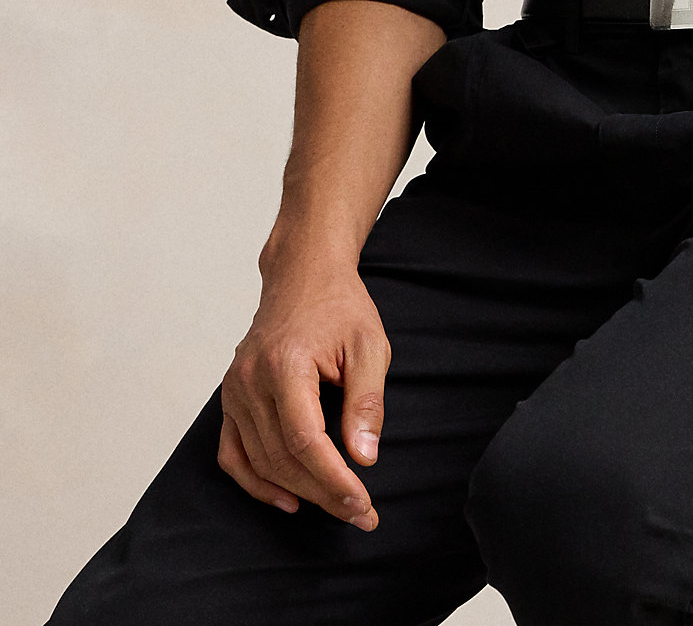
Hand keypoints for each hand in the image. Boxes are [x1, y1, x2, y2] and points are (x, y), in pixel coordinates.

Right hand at [218, 251, 389, 528]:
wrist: (303, 273)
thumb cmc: (339, 305)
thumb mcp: (369, 345)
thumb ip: (366, 402)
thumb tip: (364, 457)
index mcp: (285, 365)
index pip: (305, 442)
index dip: (333, 480)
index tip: (362, 503)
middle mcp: (250, 381)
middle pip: (282, 458)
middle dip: (323, 492)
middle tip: (360, 512)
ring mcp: (235, 389)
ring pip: (259, 461)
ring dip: (297, 491)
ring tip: (335, 506)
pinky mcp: (230, 396)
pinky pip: (232, 452)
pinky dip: (255, 481)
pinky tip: (286, 497)